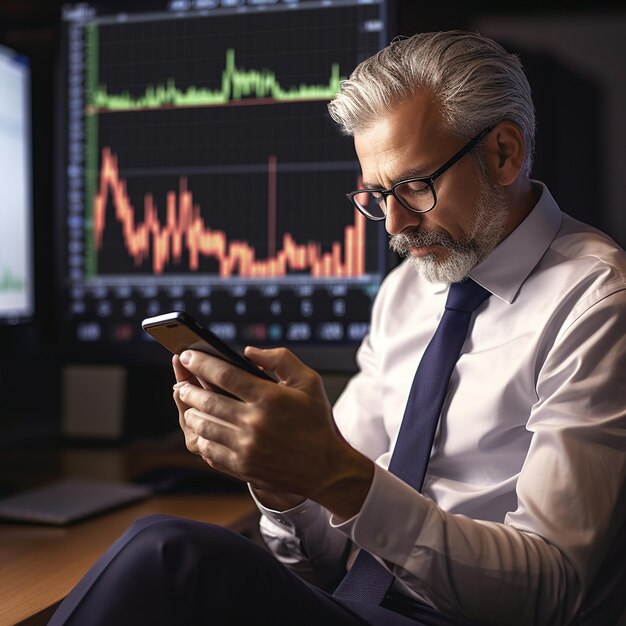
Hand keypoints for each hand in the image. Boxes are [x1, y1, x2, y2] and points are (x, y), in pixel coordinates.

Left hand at [172, 347, 372, 520]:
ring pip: (202, 425)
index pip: (224, 374)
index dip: (201, 363)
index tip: (187, 355)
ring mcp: (245, 447)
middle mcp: (254, 422)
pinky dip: (200, 436)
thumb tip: (248, 352)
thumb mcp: (309, 381)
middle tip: (181, 381)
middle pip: (206, 400)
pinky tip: (202, 428)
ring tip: (189, 404)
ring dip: (191, 411)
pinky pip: (208, 449)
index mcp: (269, 397)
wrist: (326, 469)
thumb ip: (280, 359)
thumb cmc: (317, 422)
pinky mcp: (241, 466)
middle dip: (188, 388)